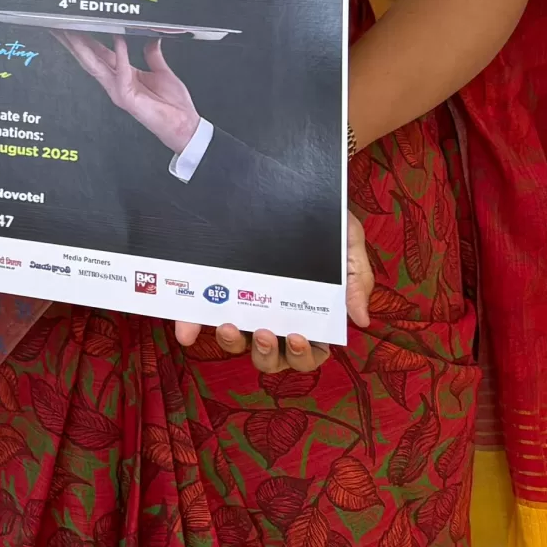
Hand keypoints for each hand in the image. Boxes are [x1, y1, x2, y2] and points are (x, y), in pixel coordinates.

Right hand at [53, 32, 201, 155]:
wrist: (184, 126)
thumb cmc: (173, 106)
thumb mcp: (162, 73)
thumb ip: (153, 55)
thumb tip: (151, 38)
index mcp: (123, 76)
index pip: (99, 54)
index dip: (86, 39)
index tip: (76, 26)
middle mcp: (117, 83)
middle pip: (89, 59)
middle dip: (73, 42)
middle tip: (61, 26)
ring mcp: (119, 90)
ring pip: (95, 65)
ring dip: (82, 48)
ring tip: (73, 32)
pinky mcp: (127, 96)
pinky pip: (121, 70)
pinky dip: (120, 53)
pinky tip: (118, 39)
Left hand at [173, 209, 372, 371]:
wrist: (291, 188)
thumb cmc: (326, 222)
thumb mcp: (349, 245)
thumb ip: (356, 280)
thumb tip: (360, 320)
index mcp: (309, 316)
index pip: (308, 353)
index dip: (303, 356)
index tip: (298, 337)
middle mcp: (275, 317)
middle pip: (271, 358)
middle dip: (267, 354)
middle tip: (264, 332)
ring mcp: (244, 305)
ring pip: (237, 343)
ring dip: (233, 343)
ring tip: (231, 325)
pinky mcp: (216, 289)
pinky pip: (200, 315)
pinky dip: (192, 327)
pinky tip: (186, 331)